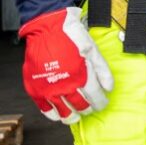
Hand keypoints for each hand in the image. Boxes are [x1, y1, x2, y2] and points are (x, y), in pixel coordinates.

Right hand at [18, 7, 113, 124]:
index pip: (95, 97)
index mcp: (81, 76)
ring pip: (64, 112)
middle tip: (90, 108)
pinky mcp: (36, 89)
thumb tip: (109, 88)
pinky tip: (58, 114)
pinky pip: (45, 109)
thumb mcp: (93, 50)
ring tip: (75, 115)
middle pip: (80, 106)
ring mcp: (50, 89)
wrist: (46, 28)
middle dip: (87, 108)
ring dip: (71, 116)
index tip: (102, 104)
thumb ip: (102, 71)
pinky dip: (53, 114)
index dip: (100, 102)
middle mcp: (65, 86)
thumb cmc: (70, 36)